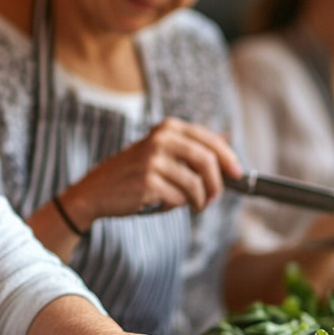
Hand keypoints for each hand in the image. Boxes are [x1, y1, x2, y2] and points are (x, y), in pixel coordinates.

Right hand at [60, 118, 241, 224]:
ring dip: (197, 200)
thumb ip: (192, 146)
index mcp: (167, 128)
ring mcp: (153, 161)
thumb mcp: (162, 152)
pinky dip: (176, 206)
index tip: (237, 174)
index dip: (228, 158)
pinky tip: (162, 204)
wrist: (96, 191)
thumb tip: (226, 139)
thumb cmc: (133, 173)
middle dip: (216, 184)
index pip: (209, 140)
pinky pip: (179, 199)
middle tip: (214, 198)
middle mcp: (160, 139)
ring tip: (188, 204)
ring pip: (195, 184)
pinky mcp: (148, 183)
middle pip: (207, 161)